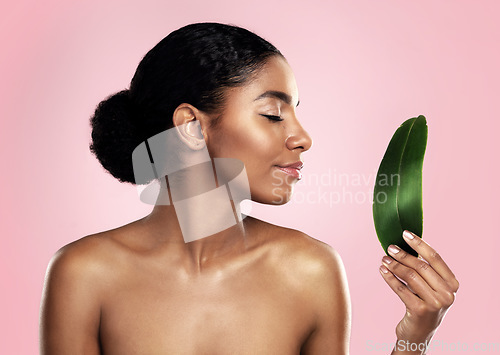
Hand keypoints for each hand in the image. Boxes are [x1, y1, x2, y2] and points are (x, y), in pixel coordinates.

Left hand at [379, 230, 458, 344]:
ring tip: (384, 259)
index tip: (405, 233)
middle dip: (403, 255)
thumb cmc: (424, 303)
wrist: (419, 333)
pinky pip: (401, 289)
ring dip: (394, 266)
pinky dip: (390, 278)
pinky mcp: (420, 311)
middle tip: (390, 248)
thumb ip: (424, 268)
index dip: (419, 244)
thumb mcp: (431, 287)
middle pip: (421, 266)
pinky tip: (382, 271)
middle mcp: (448, 294)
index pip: (435, 258)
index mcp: (453, 284)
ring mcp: (435, 303)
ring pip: (410, 276)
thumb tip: (405, 243)